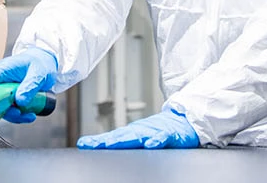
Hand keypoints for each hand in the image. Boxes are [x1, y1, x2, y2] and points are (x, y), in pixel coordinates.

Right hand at [0, 47, 57, 123]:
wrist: (43, 62)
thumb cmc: (39, 63)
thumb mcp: (38, 73)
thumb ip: (30, 86)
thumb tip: (20, 101)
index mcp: (1, 70)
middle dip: (2, 111)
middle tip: (19, 114)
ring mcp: (1, 89)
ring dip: (12, 115)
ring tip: (28, 115)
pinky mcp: (7, 97)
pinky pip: (7, 110)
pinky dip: (16, 115)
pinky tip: (28, 114)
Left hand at [76, 109, 199, 148]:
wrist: (183, 120)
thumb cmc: (158, 130)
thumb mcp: (138, 136)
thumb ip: (123, 141)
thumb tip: (101, 146)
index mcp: (132, 133)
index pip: (112, 138)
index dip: (98, 141)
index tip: (84, 144)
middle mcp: (140, 131)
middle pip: (120, 137)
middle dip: (105, 141)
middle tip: (91, 145)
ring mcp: (154, 131)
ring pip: (138, 136)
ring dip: (125, 140)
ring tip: (111, 144)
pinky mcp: (170, 134)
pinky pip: (163, 138)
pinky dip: (157, 140)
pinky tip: (150, 144)